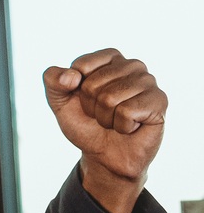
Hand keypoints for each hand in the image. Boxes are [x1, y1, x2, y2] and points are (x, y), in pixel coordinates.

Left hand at [45, 48, 165, 212]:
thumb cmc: (85, 122)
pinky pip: (127, 112)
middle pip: (93, 84)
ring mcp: (149, 82)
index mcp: (109, 57)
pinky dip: (121, 125)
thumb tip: (71, 76)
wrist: (104, 155)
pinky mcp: (160, 101)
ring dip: (105, 117)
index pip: (81, 66)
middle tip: (102, 113)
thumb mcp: (58, 100)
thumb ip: (53, 79)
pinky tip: (130, 127)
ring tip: (115, 120)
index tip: (85, 98)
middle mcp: (132, 65)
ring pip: (110, 98)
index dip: (76, 88)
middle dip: (91, 106)